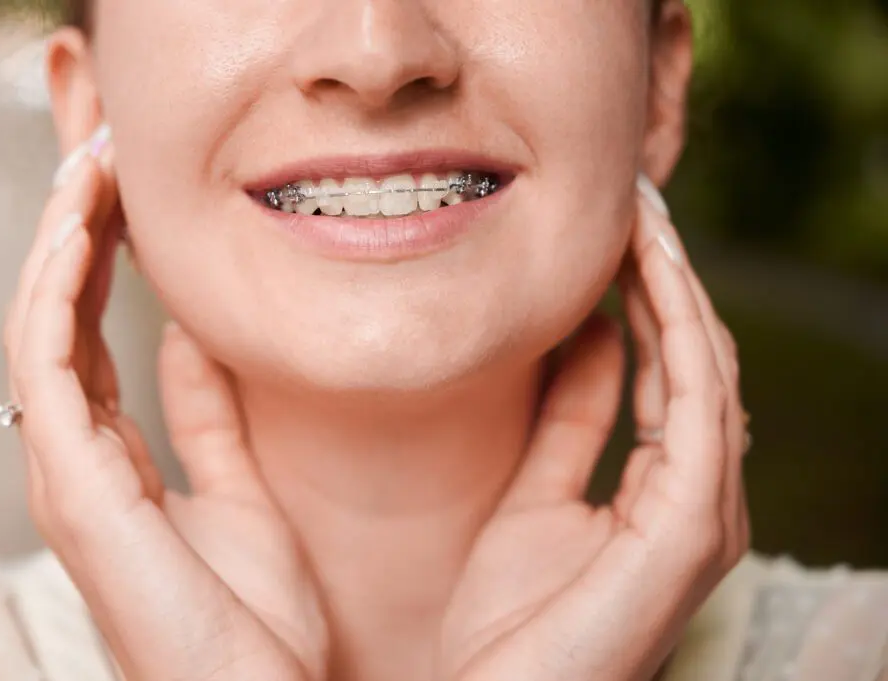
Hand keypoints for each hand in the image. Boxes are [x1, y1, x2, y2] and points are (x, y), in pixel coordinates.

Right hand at [3, 126, 327, 680]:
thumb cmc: (254, 619)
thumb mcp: (241, 490)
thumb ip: (207, 416)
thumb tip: (187, 336)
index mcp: (114, 458)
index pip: (88, 334)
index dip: (100, 258)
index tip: (127, 190)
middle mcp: (77, 458)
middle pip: (55, 318)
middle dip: (72, 231)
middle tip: (98, 154)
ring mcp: (66, 474)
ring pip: (38, 329)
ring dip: (58, 242)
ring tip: (85, 167)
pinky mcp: (72, 489)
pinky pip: (46, 371)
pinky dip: (55, 295)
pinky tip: (79, 231)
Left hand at [441, 177, 748, 680]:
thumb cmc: (508, 621)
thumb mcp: (534, 496)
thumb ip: (570, 420)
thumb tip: (587, 336)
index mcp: (665, 493)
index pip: (667, 373)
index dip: (644, 298)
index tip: (614, 233)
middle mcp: (699, 499)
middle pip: (694, 360)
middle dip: (666, 278)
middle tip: (635, 202)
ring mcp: (704, 514)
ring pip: (705, 369)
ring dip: (676, 287)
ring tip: (644, 216)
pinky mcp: (690, 527)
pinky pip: (693, 404)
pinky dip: (676, 330)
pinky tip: (650, 271)